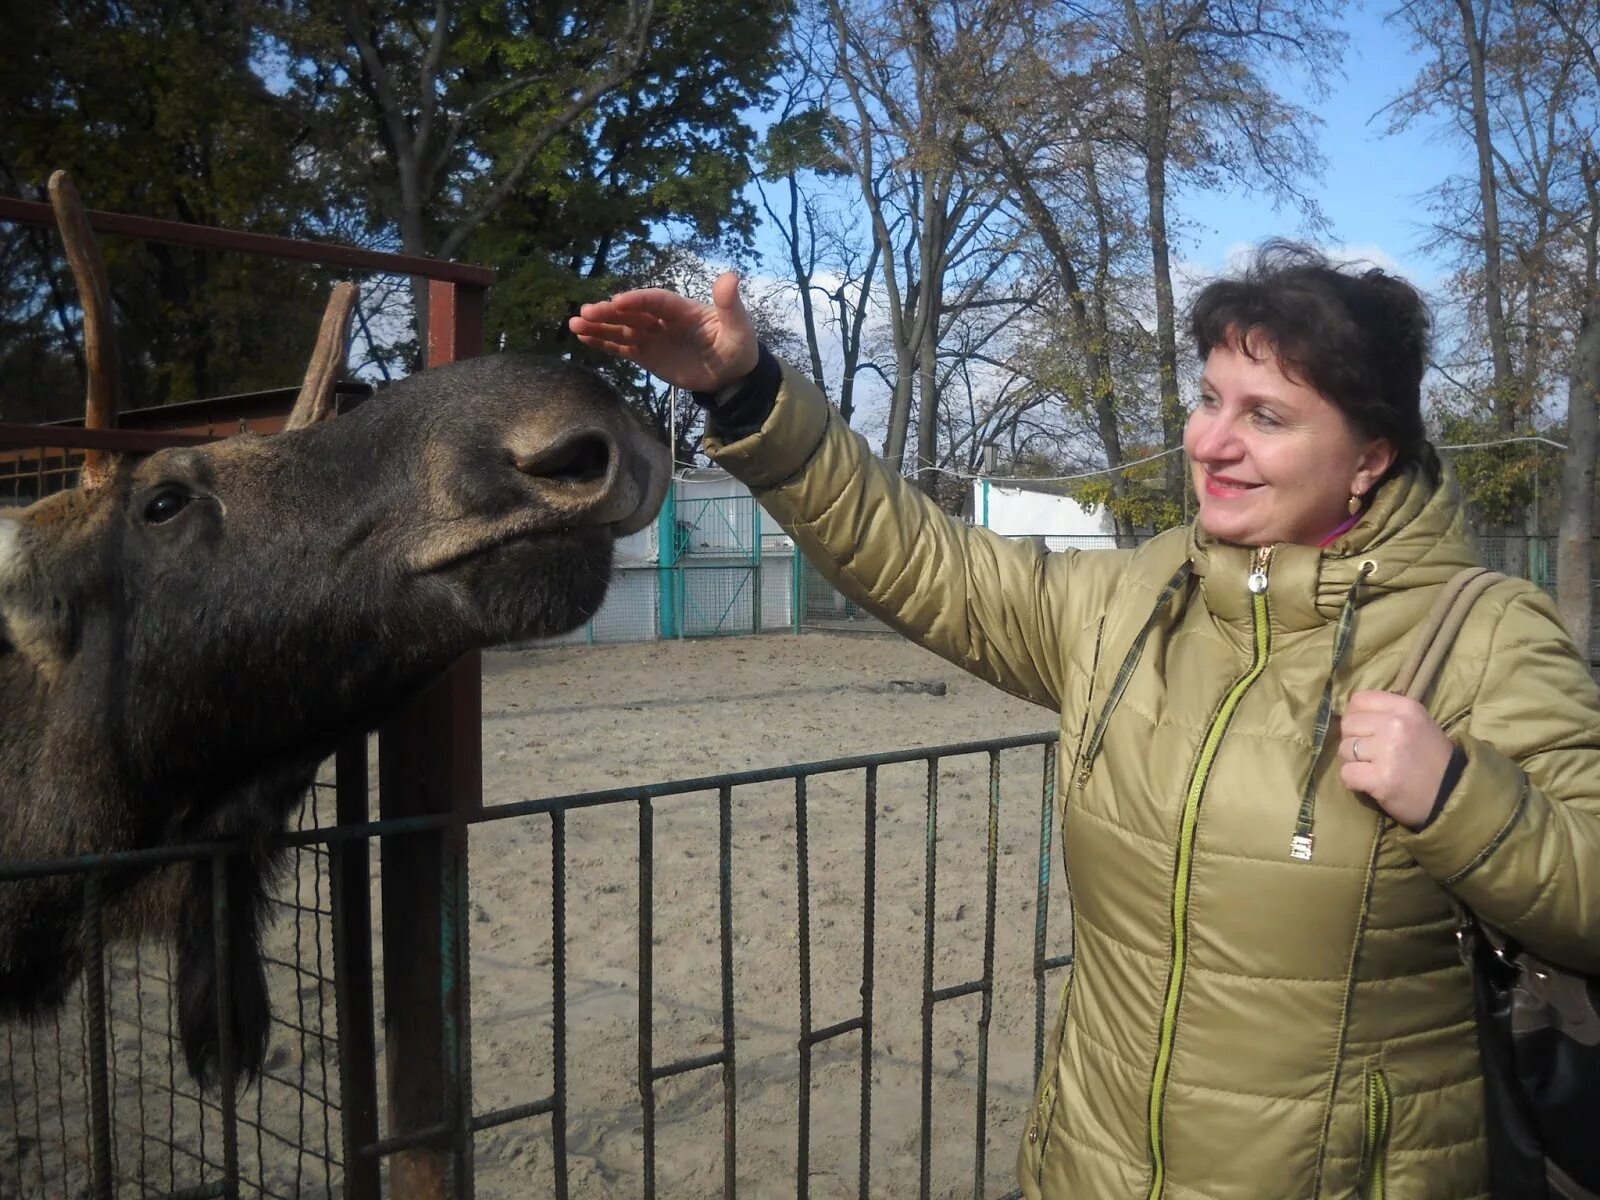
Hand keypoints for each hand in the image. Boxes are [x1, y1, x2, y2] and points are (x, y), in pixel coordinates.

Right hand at [567, 270, 759, 392]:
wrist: (732, 375)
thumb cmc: (737, 348)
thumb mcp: (739, 328)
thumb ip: (730, 306)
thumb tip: (730, 276)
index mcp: (682, 309)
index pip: (655, 300)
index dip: (637, 300)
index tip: (617, 302)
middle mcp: (662, 319)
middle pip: (632, 312)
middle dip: (609, 312)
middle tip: (586, 312)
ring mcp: (652, 336)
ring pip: (621, 328)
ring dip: (599, 325)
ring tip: (575, 324)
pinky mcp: (646, 354)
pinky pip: (621, 346)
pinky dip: (603, 342)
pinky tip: (582, 337)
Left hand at [1338, 690, 1455, 828]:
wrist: (1453, 794)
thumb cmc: (1431, 758)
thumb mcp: (1416, 723)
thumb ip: (1385, 714)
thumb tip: (1348, 714)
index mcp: (1405, 707)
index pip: (1358, 700)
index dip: (1356, 717)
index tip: (1367, 732)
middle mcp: (1395, 724)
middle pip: (1348, 725)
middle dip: (1353, 741)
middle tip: (1372, 755)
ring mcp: (1387, 751)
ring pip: (1345, 750)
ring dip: (1354, 762)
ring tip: (1375, 769)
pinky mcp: (1381, 778)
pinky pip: (1346, 774)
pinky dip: (1354, 782)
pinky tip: (1371, 784)